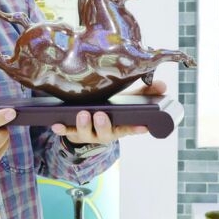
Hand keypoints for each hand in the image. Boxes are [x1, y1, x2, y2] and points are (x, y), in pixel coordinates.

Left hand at [50, 79, 166, 143]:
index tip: (142, 127)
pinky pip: (66, 131)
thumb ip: (145, 94)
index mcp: (120, 127)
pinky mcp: (73, 131)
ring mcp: (88, 133)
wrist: (91, 127)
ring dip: (84, 124)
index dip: (136, 129)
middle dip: (103, 125)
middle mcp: (104, 133)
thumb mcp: (128, 102)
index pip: (130, 129)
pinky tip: (56, 124)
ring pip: (85, 132)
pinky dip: (62, 128)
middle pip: (105, 133)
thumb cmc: (113, 111)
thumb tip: (162, 84)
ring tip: (83, 113)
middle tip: (101, 115)